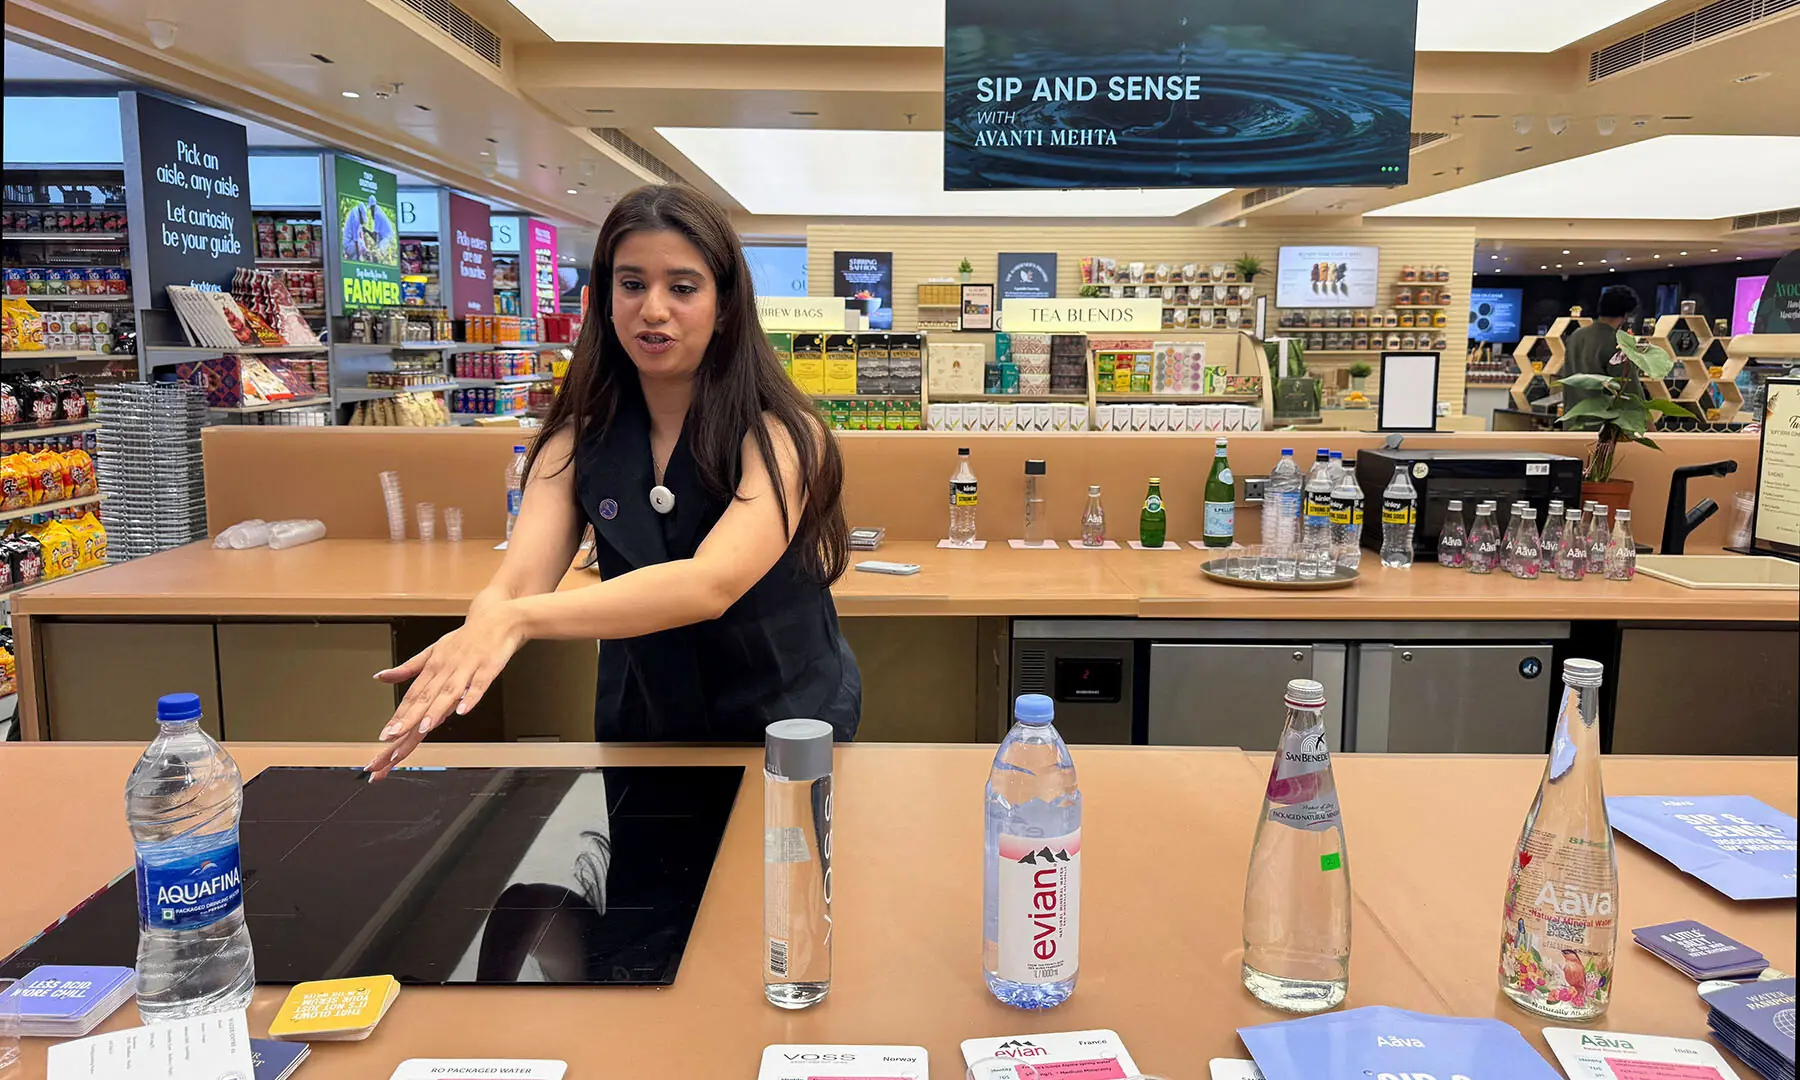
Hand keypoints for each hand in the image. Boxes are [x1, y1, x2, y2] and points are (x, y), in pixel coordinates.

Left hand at [366, 602, 525, 779]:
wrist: (498, 620)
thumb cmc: (466, 640)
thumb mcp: (433, 651)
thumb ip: (408, 668)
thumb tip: (381, 676)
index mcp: (432, 668)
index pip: (411, 697)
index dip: (398, 717)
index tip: (385, 736)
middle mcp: (445, 669)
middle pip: (425, 698)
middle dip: (408, 719)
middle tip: (392, 739)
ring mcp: (466, 668)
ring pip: (448, 692)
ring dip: (435, 711)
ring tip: (423, 728)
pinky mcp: (488, 667)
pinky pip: (479, 684)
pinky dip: (471, 697)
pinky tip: (463, 711)